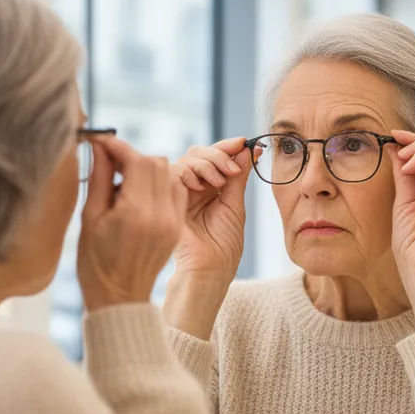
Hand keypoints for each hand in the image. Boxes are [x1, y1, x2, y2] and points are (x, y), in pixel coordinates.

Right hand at [77, 137, 186, 311]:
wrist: (119, 300)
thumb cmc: (95, 264)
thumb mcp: (90, 218)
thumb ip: (99, 178)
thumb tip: (100, 147)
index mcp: (136, 213)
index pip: (137, 162)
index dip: (119, 147)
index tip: (103, 143)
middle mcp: (161, 215)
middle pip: (157, 163)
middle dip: (133, 156)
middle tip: (111, 163)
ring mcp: (172, 222)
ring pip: (170, 174)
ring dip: (148, 169)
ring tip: (123, 182)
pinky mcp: (176, 228)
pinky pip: (175, 192)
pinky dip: (159, 184)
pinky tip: (139, 194)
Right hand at [170, 137, 250, 283]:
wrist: (209, 269)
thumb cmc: (223, 246)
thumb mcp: (235, 206)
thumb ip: (238, 177)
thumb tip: (248, 150)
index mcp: (212, 189)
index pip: (215, 157)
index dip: (229, 147)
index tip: (246, 144)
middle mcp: (194, 187)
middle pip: (199, 152)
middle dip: (218, 153)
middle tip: (232, 168)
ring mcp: (180, 192)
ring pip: (187, 158)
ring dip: (207, 163)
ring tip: (219, 182)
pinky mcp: (166, 197)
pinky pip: (172, 171)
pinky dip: (189, 172)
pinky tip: (201, 187)